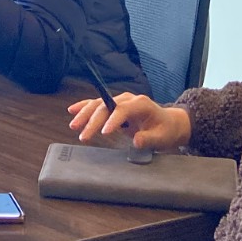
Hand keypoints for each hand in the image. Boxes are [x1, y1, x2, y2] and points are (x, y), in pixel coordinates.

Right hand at [68, 93, 192, 151]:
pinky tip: (72, 110)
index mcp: (140, 104)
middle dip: (93, 121)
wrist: (169, 123)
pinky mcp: (113, 106)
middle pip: (106, 106)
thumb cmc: (166, 130)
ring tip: (74, 126)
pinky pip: (97, 104)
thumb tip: (136, 141)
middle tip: (83, 136)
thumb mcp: (162, 137)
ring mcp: (119, 101)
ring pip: (98, 104)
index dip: (113, 120)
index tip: (104, 133)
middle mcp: (127, 99)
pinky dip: (84, 106)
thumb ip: (149, 139)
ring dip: (84, 114)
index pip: (123, 110)